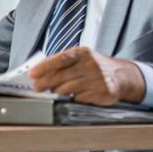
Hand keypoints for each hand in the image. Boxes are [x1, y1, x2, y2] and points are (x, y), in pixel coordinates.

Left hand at [28, 47, 144, 105]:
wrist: (120, 76)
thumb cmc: (93, 66)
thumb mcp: (80, 58)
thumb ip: (61, 62)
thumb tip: (39, 71)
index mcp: (82, 53)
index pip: (60, 59)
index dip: (44, 67)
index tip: (32, 74)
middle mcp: (90, 65)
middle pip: (61, 76)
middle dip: (45, 83)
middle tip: (36, 87)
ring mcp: (97, 79)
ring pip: (67, 89)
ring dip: (57, 91)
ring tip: (53, 91)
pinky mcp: (101, 93)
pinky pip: (78, 98)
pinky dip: (72, 98)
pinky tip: (72, 95)